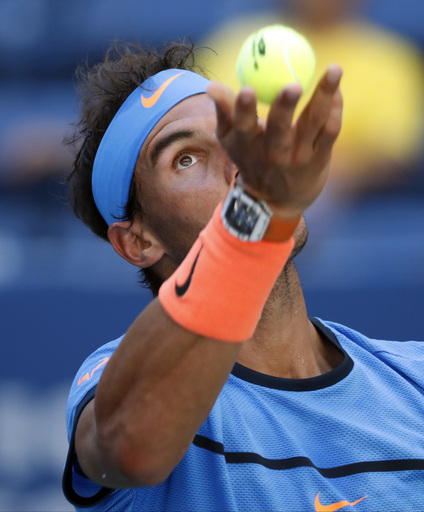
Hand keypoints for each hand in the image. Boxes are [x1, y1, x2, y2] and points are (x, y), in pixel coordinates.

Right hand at [207, 65, 342, 218]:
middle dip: (285, 105)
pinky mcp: (320, 158)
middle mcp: (274, 153)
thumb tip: (211, 85)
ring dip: (324, 96)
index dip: (244, 109)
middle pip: (280, 126)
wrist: (278, 201)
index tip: (246, 89)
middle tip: (293, 84)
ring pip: (313, 123)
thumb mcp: (232, 141)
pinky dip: (335, 108)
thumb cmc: (251, 160)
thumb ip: (224, 111)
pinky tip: (336, 89)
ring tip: (334, 69)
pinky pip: (330, 130)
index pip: (244, 126)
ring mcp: (299, 157)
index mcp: (249, 146)